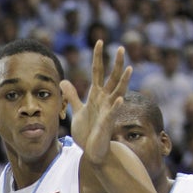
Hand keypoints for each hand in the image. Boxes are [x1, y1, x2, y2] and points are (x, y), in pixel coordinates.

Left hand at [61, 42, 131, 165]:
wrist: (92, 151)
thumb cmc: (87, 132)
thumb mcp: (78, 111)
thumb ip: (72, 96)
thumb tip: (63, 81)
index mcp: (96, 95)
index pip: (98, 72)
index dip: (98, 57)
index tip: (99, 41)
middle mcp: (104, 100)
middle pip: (112, 78)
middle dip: (116, 64)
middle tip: (121, 47)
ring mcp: (108, 110)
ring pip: (118, 92)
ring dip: (123, 81)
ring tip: (129, 68)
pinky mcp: (108, 123)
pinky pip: (113, 113)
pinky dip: (116, 106)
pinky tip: (120, 98)